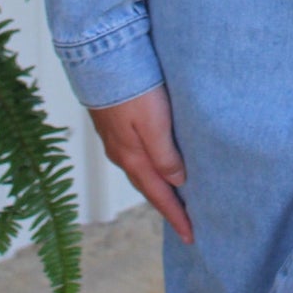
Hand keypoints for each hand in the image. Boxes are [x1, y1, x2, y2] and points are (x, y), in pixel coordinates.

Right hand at [89, 84, 192, 243]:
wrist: (100, 56)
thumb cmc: (131, 87)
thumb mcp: (154, 123)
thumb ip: (165, 154)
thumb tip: (178, 182)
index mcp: (132, 157)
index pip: (159, 195)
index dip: (176, 216)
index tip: (192, 236)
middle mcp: (121, 153)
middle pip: (149, 187)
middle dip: (167, 205)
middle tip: (186, 222)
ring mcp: (115, 138)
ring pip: (141, 171)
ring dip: (158, 186)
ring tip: (174, 196)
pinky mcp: (114, 123)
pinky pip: (136, 155)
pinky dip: (149, 167)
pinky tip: (156, 162)